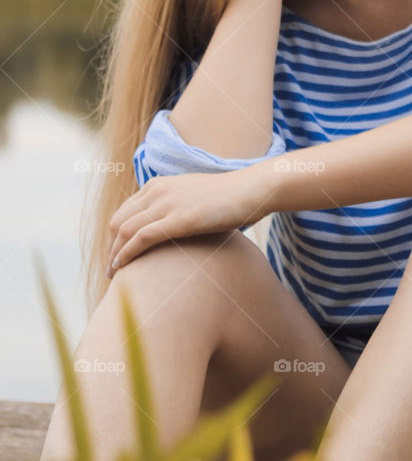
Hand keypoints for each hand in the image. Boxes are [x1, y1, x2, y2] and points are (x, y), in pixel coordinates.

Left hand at [105, 168, 267, 277]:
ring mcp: (167, 204)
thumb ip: (179, 208)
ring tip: (113, 275)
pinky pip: (141, 238)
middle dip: (110, 247)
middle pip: (118, 222)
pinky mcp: (178, 220)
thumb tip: (177, 227)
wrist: (252, 190)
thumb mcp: (196, 198)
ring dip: (114, 255)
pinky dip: (126, 254)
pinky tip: (122, 268)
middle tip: (112, 269)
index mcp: (158, 185)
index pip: (124, 211)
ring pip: (124, 231)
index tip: (116, 254)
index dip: (115, 235)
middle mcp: (157, 191)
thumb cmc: (230, 199)